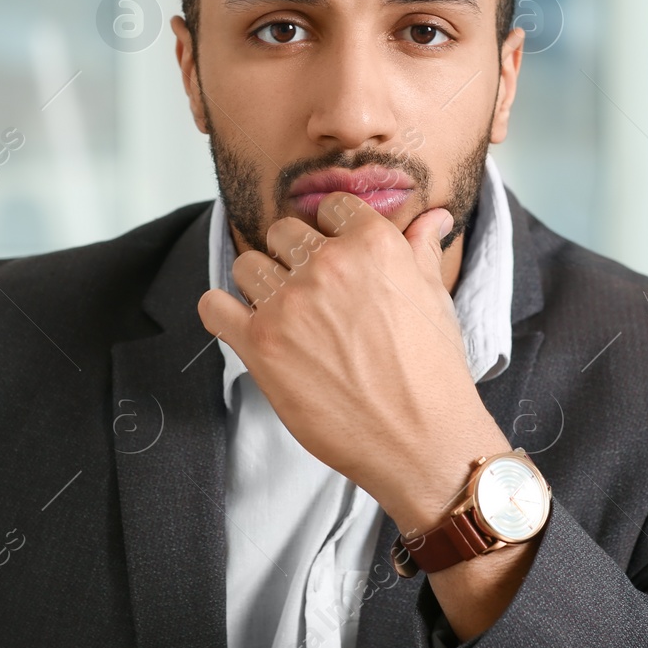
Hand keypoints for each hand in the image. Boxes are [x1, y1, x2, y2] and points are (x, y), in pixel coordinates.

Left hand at [196, 191, 508, 531]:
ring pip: (247, 264)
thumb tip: (434, 218)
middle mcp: (326, 265)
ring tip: (286, 316)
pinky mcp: (260, 345)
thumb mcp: (434, 299)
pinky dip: (222, 313)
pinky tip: (243, 325)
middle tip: (313, 295)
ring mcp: (289, 304)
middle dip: (294, 258)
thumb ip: (421, 249)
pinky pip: (214, 306)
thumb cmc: (433, 374)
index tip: (336, 257)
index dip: (333, 232)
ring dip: (261, 285)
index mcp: (372, 244)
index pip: (331, 206)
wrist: (421, 440)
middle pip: (283, 232)